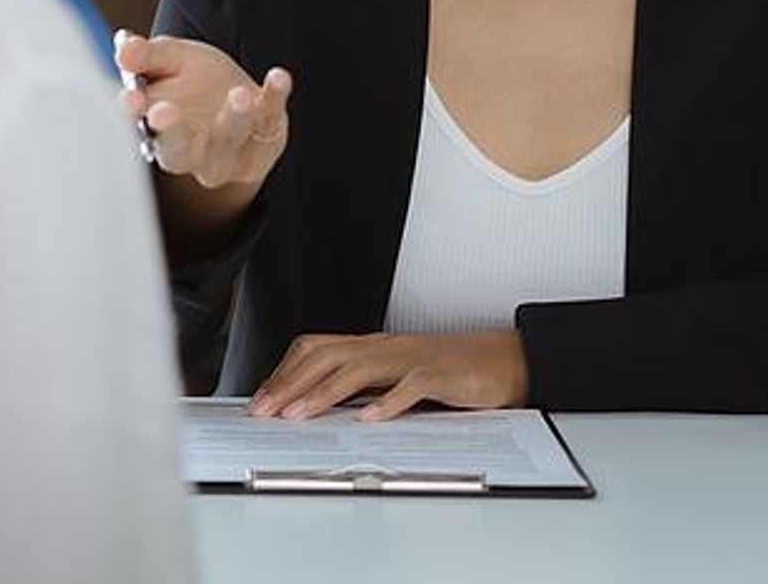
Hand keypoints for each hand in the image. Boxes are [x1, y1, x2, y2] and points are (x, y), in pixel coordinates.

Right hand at [115, 32, 292, 190]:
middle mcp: (190, 152)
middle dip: (172, 133)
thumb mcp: (171, 60)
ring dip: (232, 120)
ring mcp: (228, 154)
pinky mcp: (264, 144)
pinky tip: (278, 76)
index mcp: (157, 133)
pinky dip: (274, 97)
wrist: (243, 98)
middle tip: (164, 111)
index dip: (132, 115)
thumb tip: (124, 49)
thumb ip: (148, 55)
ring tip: (238, 95)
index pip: (139, 128)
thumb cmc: (196, 82)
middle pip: (177, 152)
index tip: (131, 98)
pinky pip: (270, 120)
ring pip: (226, 143)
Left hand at [249, 331, 529, 421]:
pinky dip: (387, 402)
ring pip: (359, 368)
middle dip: (291, 383)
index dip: (286, 372)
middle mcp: (388, 347)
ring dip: (324, 393)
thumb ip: (367, 386)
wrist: (506, 359)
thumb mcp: (400, 375)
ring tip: (299, 414)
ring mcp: (413, 358)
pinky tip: (368, 420)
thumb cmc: (454, 369)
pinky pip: (410, 386)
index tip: (261, 400)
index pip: (318, 348)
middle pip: (328, 355)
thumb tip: (324, 407)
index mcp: (375, 346)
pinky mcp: (441, 373)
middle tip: (265, 411)